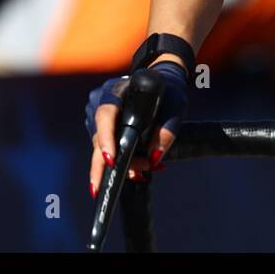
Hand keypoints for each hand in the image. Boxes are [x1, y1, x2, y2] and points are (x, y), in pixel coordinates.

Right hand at [84, 62, 187, 199]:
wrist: (163, 83)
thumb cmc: (169, 91)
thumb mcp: (176, 107)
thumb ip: (168, 131)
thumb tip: (155, 159)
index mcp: (117, 89)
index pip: (106, 114)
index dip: (106, 138)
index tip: (111, 159)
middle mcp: (101, 102)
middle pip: (98, 138)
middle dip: (103, 166)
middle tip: (101, 190)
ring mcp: (98, 116)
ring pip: (102, 148)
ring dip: (123, 164)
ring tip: (146, 171)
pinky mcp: (103, 128)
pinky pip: (108, 149)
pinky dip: (124, 161)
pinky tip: (140, 171)